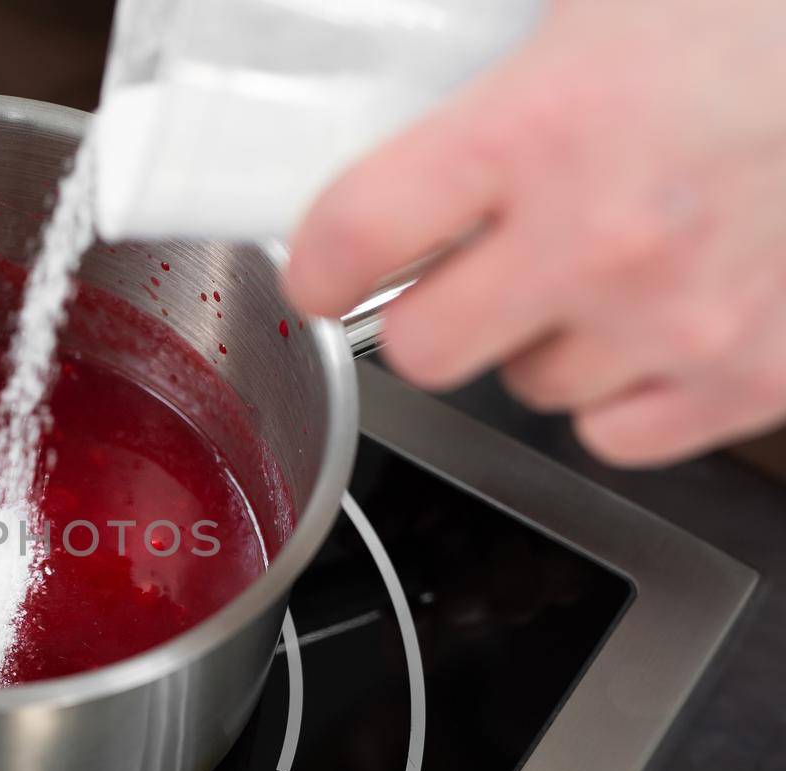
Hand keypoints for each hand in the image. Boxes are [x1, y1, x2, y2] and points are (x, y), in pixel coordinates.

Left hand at [286, 0, 785, 466]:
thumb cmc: (759, 23)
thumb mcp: (603, 2)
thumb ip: (488, 61)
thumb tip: (391, 60)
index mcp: (544, 127)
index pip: (356, 236)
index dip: (322, 258)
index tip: (327, 265)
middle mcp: (605, 239)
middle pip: (424, 348)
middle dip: (436, 308)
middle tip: (477, 263)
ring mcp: (684, 321)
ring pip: (530, 389)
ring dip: (546, 338)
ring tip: (611, 261)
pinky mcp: (752, 378)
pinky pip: (618, 433)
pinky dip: (625, 388)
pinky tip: (658, 315)